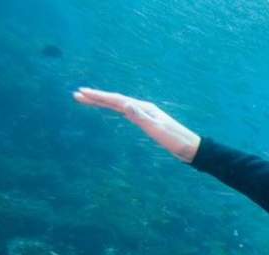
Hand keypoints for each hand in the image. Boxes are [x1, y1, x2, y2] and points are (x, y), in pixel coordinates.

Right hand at [73, 87, 201, 162]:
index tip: (82, 93)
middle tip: (77, 94)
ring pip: (120, 105)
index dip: (99, 97)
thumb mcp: (157, 129)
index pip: (117, 100)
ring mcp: (146, 113)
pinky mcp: (148, 120)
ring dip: (104, 102)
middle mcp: (144, 108)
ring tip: (88, 100)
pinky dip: (115, 108)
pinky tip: (112, 108)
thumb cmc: (175, 140)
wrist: (191, 148)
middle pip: (116, 100)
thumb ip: (140, 117)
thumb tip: (125, 103)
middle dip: (96, 97)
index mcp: (144, 108)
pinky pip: (126, 111)